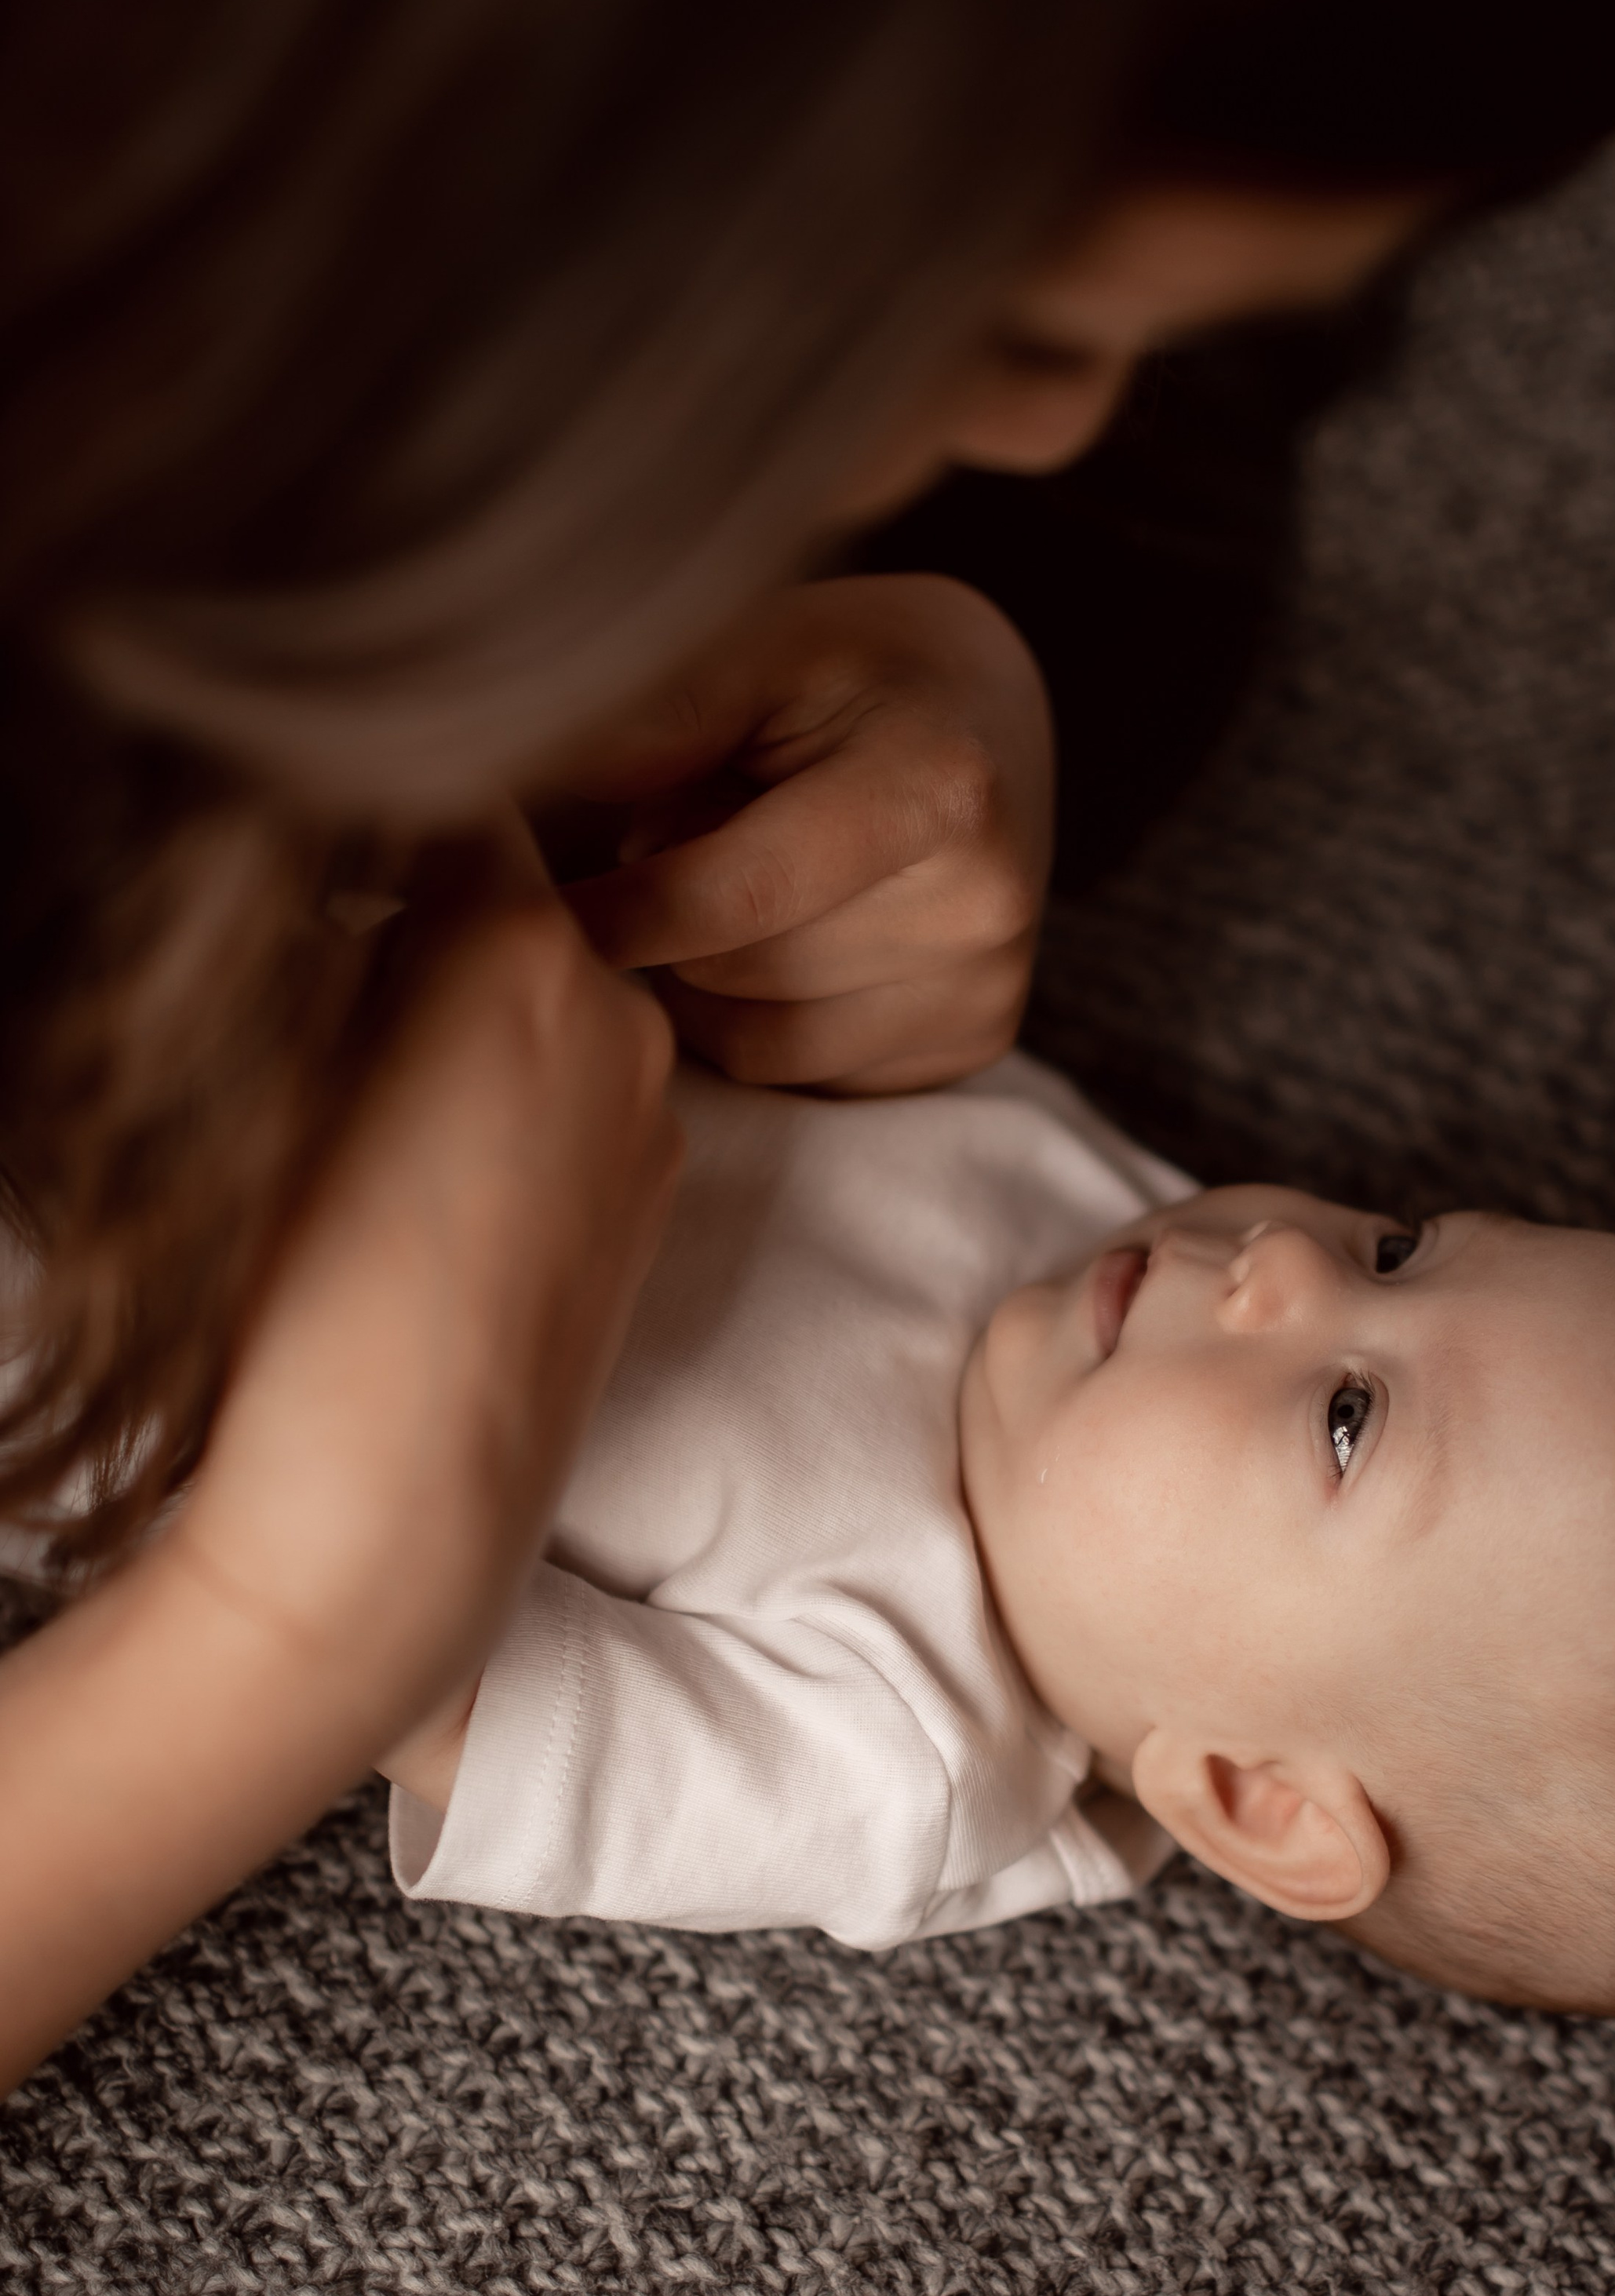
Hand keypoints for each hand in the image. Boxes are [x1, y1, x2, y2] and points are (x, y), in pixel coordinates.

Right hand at [178, 818, 681, 1738]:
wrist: (400, 1504)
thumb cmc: (299, 1284)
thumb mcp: (276, 1065)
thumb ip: (333, 940)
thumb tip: (351, 895)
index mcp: (516, 941)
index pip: (456, 791)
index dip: (378, 801)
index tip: (325, 831)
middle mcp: (617, 1004)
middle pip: (513, 896)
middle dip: (425, 913)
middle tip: (331, 970)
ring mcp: (653, 1104)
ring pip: (551, 999)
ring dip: (469, 1009)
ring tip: (371, 1096)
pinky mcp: (657, 1192)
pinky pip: (579, 1092)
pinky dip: (512, 1096)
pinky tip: (432, 1174)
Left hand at [562, 575, 1052, 1092]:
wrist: (986, 711)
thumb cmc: (854, 668)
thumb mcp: (763, 645)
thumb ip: (660, 716)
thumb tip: (527, 775)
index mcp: (938, 789)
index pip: (739, 894)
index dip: (620, 910)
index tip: (533, 906)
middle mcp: (983, 905)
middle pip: (739, 973)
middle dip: (667, 920)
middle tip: (677, 834)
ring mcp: (986, 988)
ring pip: (758, 1043)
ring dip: (697, 980)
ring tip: (728, 883)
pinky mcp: (972, 1047)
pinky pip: (801, 1075)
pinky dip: (751, 1021)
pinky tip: (774, 938)